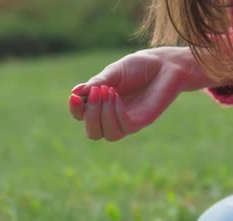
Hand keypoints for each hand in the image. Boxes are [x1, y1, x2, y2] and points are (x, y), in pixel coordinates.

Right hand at [67, 47, 208, 140]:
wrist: (167, 64)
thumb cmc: (139, 66)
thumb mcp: (113, 72)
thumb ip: (96, 83)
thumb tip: (75, 92)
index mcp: (101, 104)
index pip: (81, 116)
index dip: (75, 110)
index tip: (75, 96)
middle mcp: (112, 116)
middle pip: (93, 133)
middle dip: (89, 115)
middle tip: (96, 92)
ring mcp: (126, 121)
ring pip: (106, 135)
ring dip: (102, 115)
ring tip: (108, 91)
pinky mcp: (141, 122)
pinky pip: (122, 127)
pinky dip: (114, 112)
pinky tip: (116, 95)